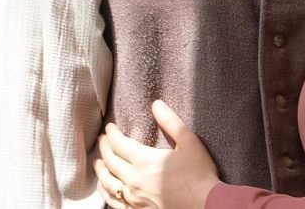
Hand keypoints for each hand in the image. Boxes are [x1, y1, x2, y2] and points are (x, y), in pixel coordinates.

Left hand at [94, 100, 220, 208]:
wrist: (206, 205)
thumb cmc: (200, 174)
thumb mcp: (189, 142)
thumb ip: (171, 122)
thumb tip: (156, 104)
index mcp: (145, 162)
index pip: (120, 144)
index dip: (112, 134)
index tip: (110, 127)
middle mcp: (134, 181)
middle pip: (111, 162)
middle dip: (104, 148)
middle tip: (102, 139)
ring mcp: (134, 199)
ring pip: (108, 183)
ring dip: (101, 170)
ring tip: (98, 162)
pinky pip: (114, 202)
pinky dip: (106, 192)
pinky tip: (106, 188)